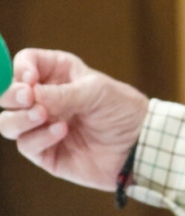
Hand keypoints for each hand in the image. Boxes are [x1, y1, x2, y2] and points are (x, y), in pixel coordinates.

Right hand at [0, 49, 148, 191]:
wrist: (139, 145)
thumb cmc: (122, 110)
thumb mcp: (96, 92)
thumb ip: (61, 94)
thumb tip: (28, 95)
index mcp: (59, 74)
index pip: (26, 63)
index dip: (20, 68)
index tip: (29, 79)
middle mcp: (46, 98)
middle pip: (8, 94)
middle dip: (12, 95)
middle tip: (28, 97)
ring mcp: (42, 126)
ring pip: (9, 122)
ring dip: (21, 118)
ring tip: (44, 115)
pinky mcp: (45, 152)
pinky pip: (26, 144)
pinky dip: (40, 137)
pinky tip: (63, 131)